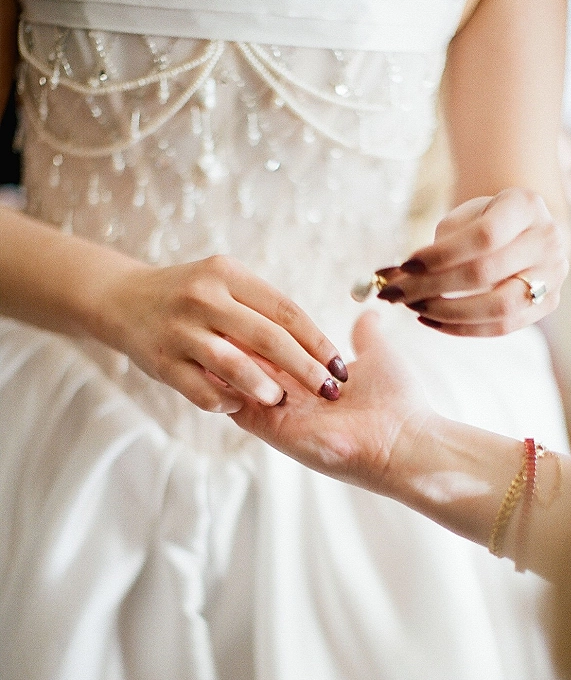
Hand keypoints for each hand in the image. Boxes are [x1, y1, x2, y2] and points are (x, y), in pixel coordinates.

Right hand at [105, 254, 346, 412]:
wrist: (120, 299)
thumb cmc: (186, 295)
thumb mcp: (222, 283)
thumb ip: (259, 309)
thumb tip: (312, 346)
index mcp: (227, 274)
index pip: (286, 310)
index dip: (318, 341)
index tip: (340, 366)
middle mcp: (204, 297)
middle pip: (268, 337)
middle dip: (305, 368)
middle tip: (329, 390)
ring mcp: (180, 330)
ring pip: (234, 365)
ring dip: (265, 386)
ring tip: (283, 400)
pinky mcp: (162, 361)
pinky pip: (201, 390)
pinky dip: (225, 401)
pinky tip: (237, 405)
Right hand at [230, 311, 433, 496]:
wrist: (404, 440)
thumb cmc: (398, 401)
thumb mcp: (378, 356)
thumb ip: (366, 336)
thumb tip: (369, 314)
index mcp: (308, 379)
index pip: (270, 349)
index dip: (259, 326)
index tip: (251, 305)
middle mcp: (291, 398)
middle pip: (247, 365)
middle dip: (238, 339)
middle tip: (234, 318)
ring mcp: (278, 415)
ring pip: (235, 384)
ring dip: (229, 359)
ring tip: (230, 335)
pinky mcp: (273, 430)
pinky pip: (236, 408)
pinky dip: (227, 385)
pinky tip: (229, 360)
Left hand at [373, 189, 568, 335]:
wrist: (521, 232)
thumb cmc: (482, 222)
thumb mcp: (461, 220)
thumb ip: (432, 248)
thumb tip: (387, 279)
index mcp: (525, 206)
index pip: (483, 236)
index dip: (441, 255)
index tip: (405, 265)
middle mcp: (546, 240)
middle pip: (486, 273)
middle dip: (432, 286)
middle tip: (396, 293)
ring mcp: (552, 275)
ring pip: (498, 307)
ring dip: (446, 312)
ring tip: (413, 307)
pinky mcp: (546, 304)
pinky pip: (501, 327)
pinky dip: (460, 328)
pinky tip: (430, 320)